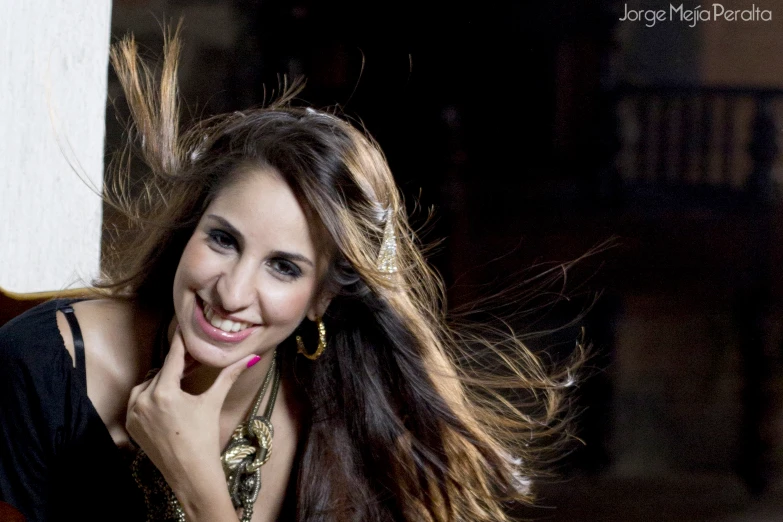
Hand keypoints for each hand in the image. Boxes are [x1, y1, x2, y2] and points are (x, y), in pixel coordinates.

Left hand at [126, 329, 257, 495]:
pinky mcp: (130, 424)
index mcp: (164, 392)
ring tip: (181, 381)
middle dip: (176, 365)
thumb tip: (251, 357)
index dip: (179, 342)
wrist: (190, 474)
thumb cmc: (204, 438)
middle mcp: (143, 400)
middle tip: (191, 360)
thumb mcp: (213, 402)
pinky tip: (168, 399)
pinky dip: (150, 396)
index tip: (182, 327)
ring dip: (163, 380)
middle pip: (162, 372)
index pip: (172, 358)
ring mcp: (134, 413)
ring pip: (148, 384)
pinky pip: (138, 400)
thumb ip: (229, 375)